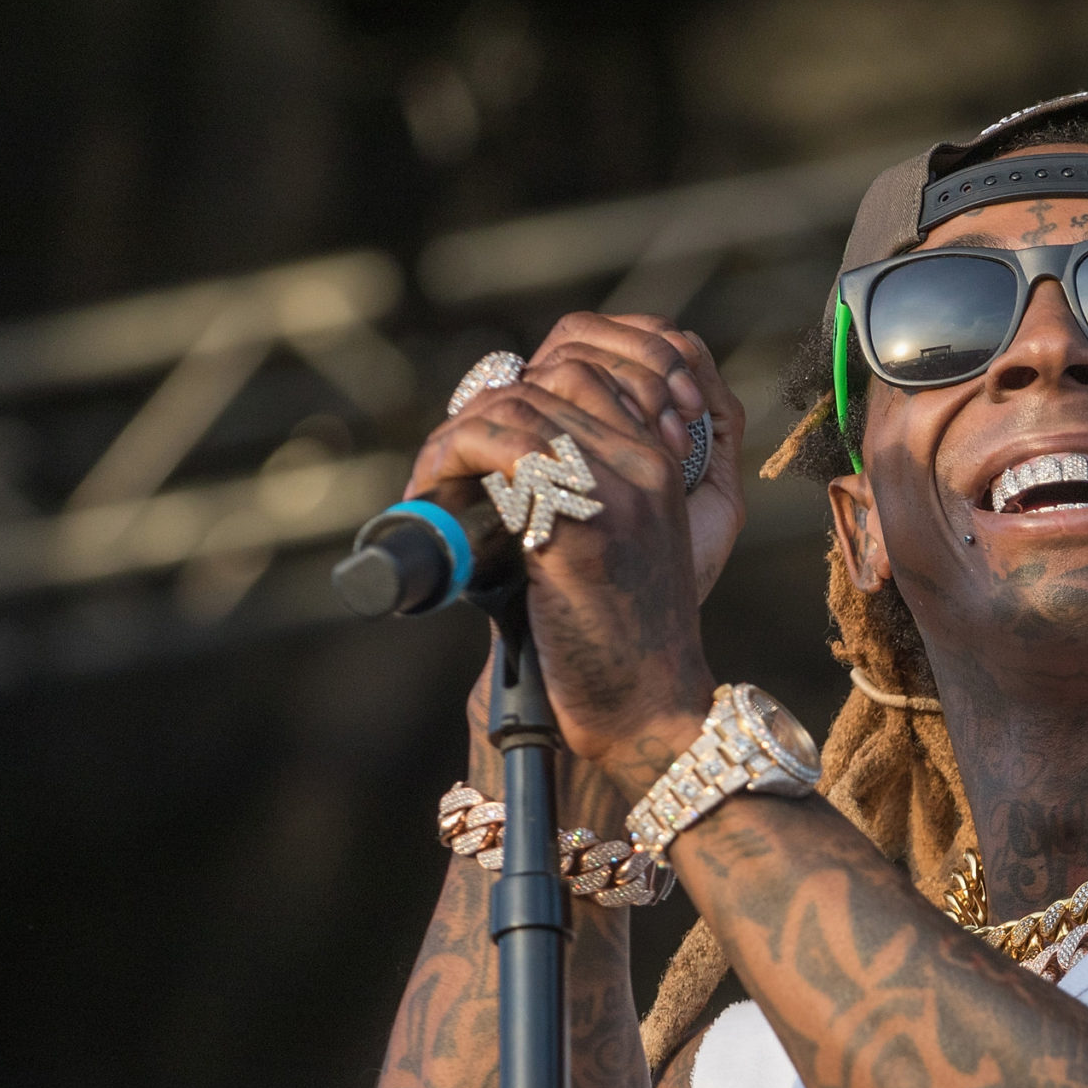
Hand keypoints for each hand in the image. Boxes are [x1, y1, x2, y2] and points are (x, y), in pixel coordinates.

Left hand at [409, 315, 722, 781]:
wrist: (646, 715)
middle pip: (547, 377)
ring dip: (454, 435)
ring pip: (519, 404)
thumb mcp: (610, 551)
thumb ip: (573, 499)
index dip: (514, 396)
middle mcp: (644, 465)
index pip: (583, 372)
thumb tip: (489, 469)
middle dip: (476, 411)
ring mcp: (618, 492)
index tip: (473, 447)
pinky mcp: (583, 528)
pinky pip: (507, 450)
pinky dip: (452, 457)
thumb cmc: (616, 648)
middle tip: (439, 467)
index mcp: (657, 465)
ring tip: (431, 482)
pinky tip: (432, 495)